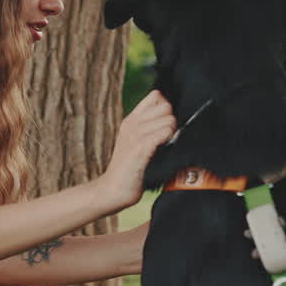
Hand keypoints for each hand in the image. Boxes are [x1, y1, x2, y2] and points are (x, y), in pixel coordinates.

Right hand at [102, 90, 175, 208]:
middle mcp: (132, 123)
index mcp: (131, 120)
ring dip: (173, 133)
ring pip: (169, 119)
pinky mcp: (140, 147)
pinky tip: (164, 151)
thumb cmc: (130, 170)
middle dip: (172, 121)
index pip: (156, 95)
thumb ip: (149, 128)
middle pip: (166, 105)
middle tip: (168, 139)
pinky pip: (165, 132)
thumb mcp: (136, 143)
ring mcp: (135, 134)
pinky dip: (169, 140)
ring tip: (165, 147)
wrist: (113, 189)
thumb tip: (172, 118)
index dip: (167, 107)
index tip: (166, 124)